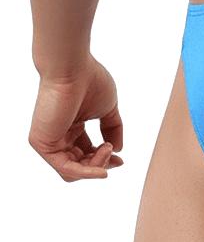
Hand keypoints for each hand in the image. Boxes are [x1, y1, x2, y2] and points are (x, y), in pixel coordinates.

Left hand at [28, 55, 123, 181]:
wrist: (73, 69)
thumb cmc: (90, 82)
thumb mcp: (108, 110)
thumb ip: (113, 129)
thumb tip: (117, 150)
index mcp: (72, 127)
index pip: (86, 154)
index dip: (104, 159)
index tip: (121, 160)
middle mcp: (59, 136)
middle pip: (80, 165)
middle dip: (101, 163)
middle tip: (115, 157)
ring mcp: (49, 141)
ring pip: (73, 170)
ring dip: (96, 165)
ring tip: (107, 150)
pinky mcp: (43, 144)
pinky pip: (65, 168)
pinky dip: (85, 173)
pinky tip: (103, 172)